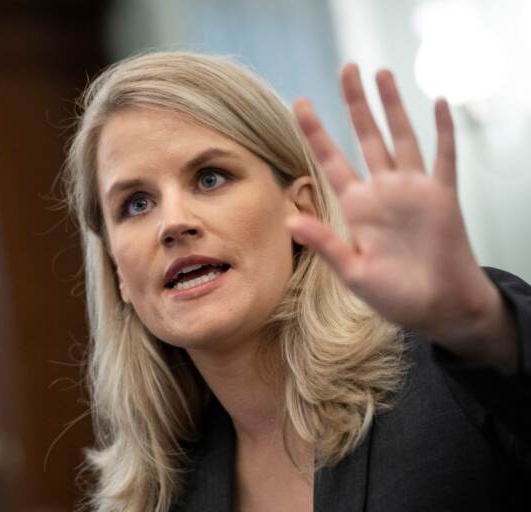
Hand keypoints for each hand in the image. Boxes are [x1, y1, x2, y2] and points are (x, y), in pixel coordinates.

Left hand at [288, 64, 515, 369]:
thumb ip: (325, 244)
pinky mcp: (443, 196)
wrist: (439, 307)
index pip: (331, 160)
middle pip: (366, 137)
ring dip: (393, 106)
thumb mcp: (353, 273)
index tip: (299, 104)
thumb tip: (289, 221)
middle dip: (356, 103)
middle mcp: (382, 192)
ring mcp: (413, 190)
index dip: (315, 132)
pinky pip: (444, 156)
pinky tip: (439, 103)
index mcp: (357, 208)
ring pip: (401, 137)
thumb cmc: (394, 295)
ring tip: (382, 74)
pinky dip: (444, 130)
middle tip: (346, 69)